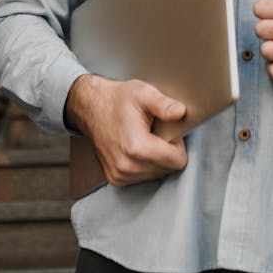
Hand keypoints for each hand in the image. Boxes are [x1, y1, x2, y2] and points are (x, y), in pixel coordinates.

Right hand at [64, 75, 187, 186]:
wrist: (91, 108)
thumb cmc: (117, 100)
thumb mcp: (143, 93)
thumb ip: (163, 104)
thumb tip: (180, 112)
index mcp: (137, 148)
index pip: (177, 161)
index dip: (178, 144)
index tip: (169, 132)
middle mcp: (127, 166)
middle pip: (168, 169)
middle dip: (167, 152)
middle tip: (156, 132)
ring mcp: (120, 175)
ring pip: (157, 174)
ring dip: (156, 159)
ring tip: (145, 138)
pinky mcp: (116, 179)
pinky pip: (143, 177)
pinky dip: (145, 164)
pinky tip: (137, 148)